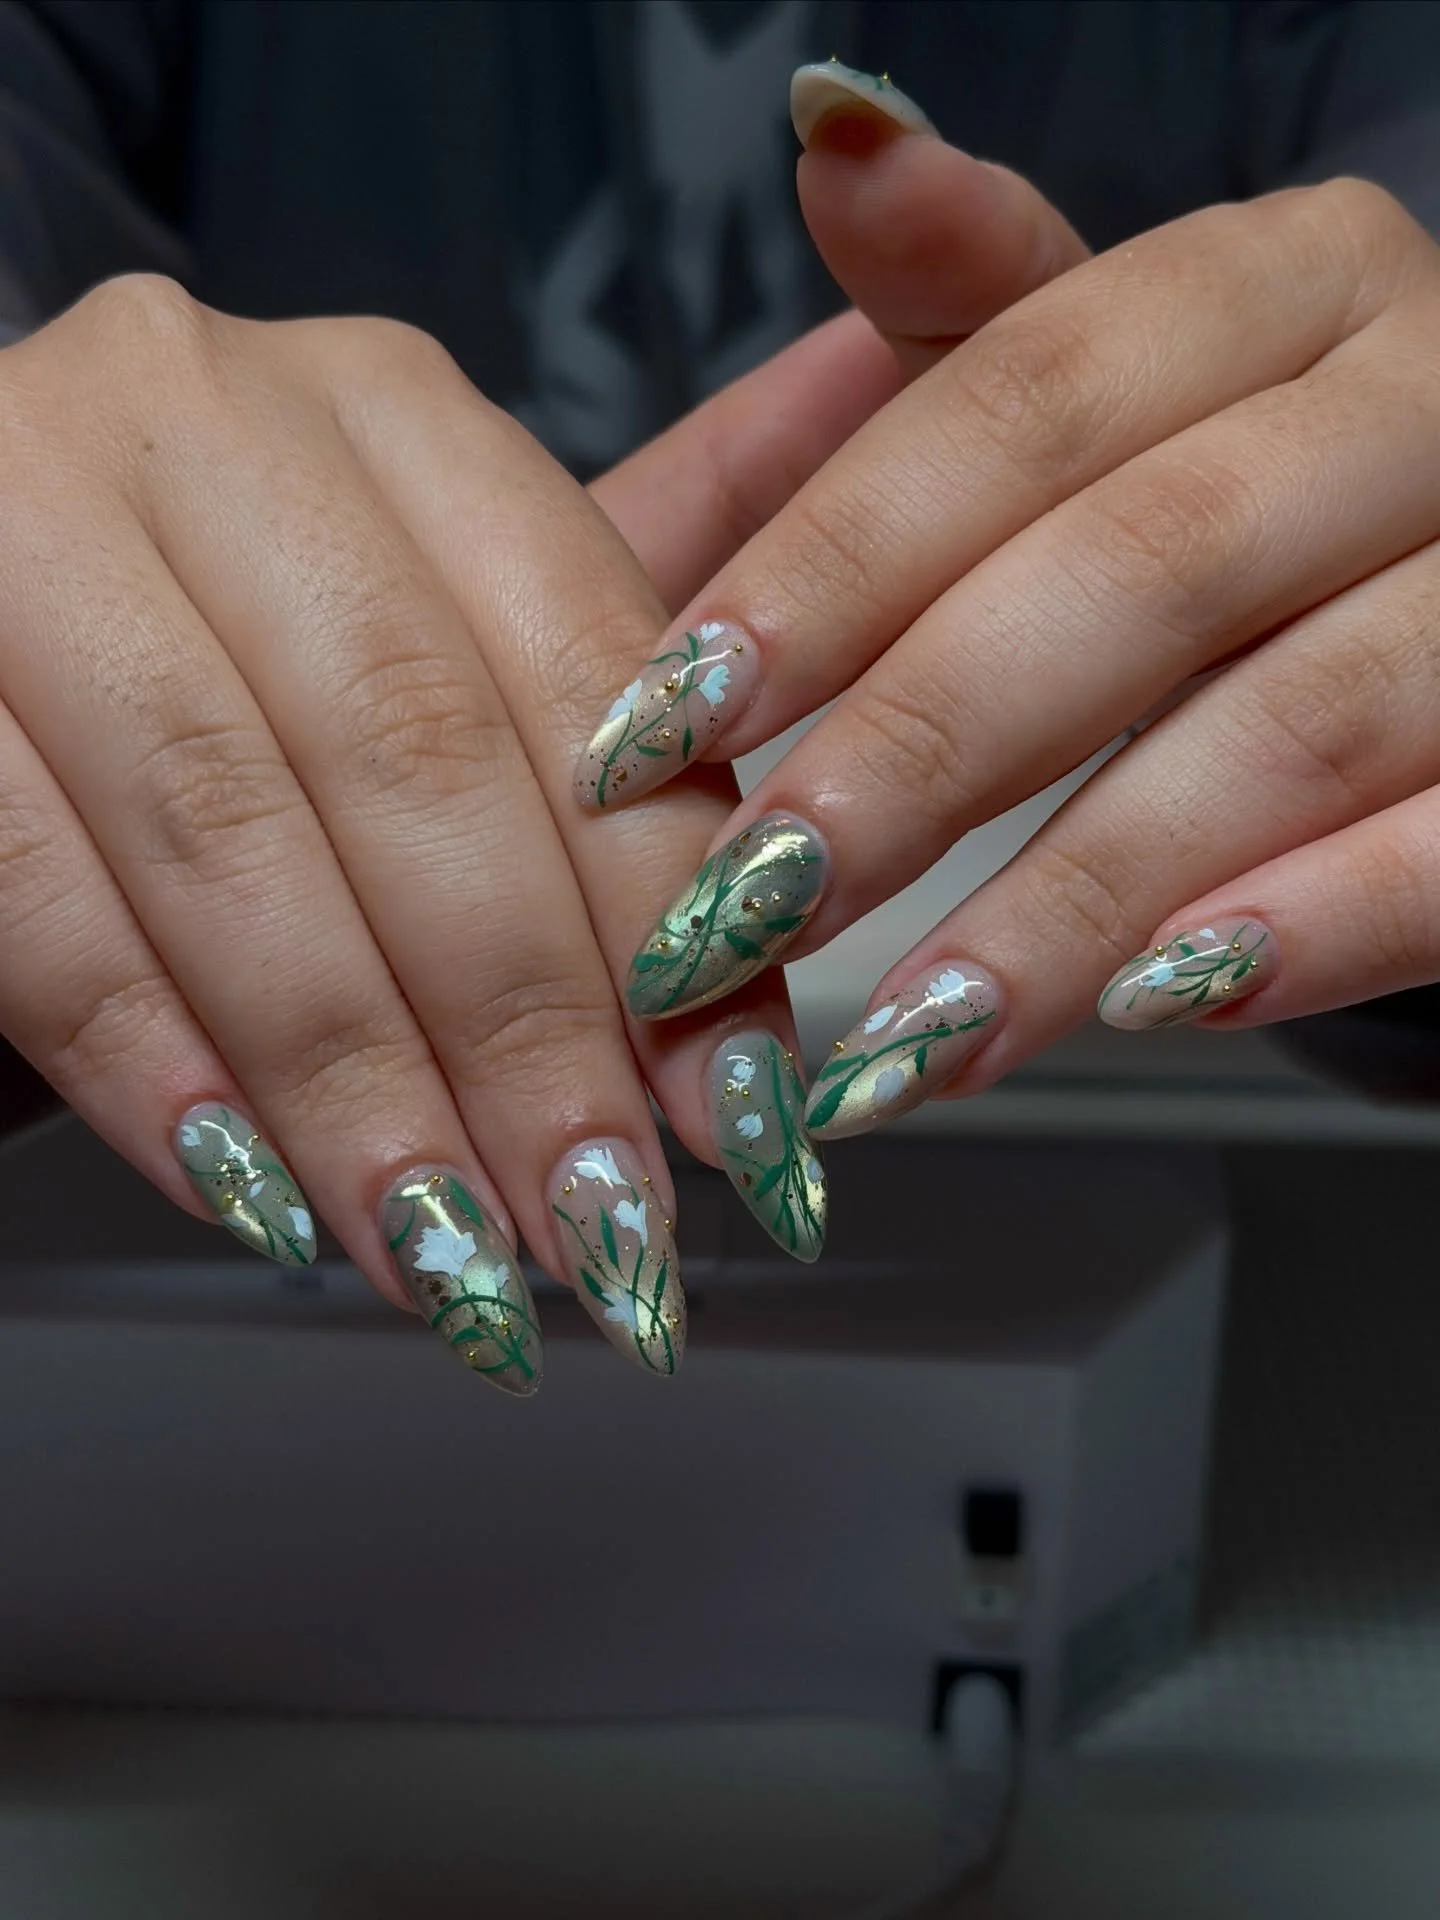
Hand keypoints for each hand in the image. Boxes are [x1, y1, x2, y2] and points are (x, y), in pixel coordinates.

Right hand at [0, 270, 886, 1390]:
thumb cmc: (226, 659)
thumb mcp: (423, 648)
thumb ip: (606, 723)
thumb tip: (817, 876)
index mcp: (394, 416)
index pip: (586, 676)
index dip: (673, 918)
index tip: (745, 1119)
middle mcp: (214, 419)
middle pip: (419, 755)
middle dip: (532, 1026)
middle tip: (606, 1225)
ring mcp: (29, 507)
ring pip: (234, 827)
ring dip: (363, 1076)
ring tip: (454, 1252)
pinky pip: (35, 881)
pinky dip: (152, 1055)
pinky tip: (253, 1190)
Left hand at [583, 65, 1439, 1138]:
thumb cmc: (1240, 504)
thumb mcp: (1116, 388)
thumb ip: (985, 297)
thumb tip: (835, 132)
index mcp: (1286, 284)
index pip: (1031, 399)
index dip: (835, 564)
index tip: (662, 715)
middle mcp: (1426, 393)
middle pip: (1151, 564)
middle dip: (926, 749)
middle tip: (751, 906)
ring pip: (1299, 724)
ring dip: (1078, 896)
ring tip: (903, 1037)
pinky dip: (1312, 930)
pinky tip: (1149, 1009)